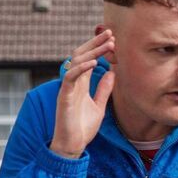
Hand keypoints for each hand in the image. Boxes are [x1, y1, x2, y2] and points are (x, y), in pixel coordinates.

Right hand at [51, 30, 115, 157]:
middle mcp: (73, 82)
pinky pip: (70, 77)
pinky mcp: (64, 96)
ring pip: (76, 62)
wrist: (73, 144)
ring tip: (108, 44)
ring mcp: (68, 88)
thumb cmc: (83, 127)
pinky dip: (81, 68)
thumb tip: (112, 73)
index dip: (98, 48)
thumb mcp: (99, 106)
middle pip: (81, 55)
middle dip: (95, 43)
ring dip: (92, 51)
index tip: (112, 39)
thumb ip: (104, 89)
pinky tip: (94, 62)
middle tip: (110, 32)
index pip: (88, 59)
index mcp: (80, 84)